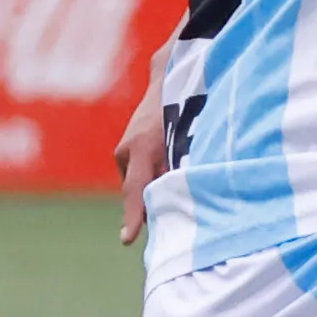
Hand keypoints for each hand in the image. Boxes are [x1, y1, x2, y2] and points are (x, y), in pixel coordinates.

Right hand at [114, 54, 170, 244]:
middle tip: (171, 229)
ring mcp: (125, 150)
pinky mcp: (127, 150)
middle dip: (152, 209)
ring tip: (179, 197)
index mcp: (143, 148)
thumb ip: (185, 167)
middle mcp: (128, 150)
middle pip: (139, 192)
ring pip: (141, 184)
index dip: (135, 216)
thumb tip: (189, 195)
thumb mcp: (191, 137)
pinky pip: (140, 175)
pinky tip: (171, 178)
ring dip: (157, 192)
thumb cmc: (189, 107)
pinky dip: (154, 181)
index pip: (137, 190)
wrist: (169, 77)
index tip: (127, 239)